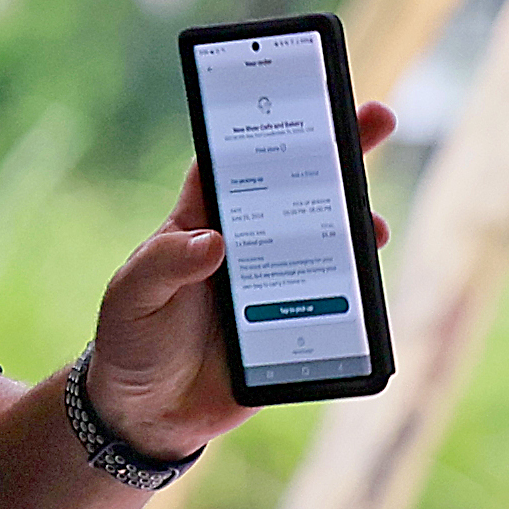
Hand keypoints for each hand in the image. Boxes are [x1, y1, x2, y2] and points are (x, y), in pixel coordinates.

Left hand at [81, 101, 398, 459]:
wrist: (148, 416)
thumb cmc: (131, 342)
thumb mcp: (132, 296)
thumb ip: (164, 265)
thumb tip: (214, 242)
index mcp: (202, 221)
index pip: (238, 159)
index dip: (270, 123)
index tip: (303, 92)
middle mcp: (247, 244)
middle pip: (299, 188)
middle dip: (340, 152)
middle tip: (378, 118)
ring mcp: (276, 285)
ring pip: (327, 243)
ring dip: (358, 225)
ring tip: (375, 224)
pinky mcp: (295, 328)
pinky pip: (334, 305)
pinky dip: (357, 295)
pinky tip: (368, 287)